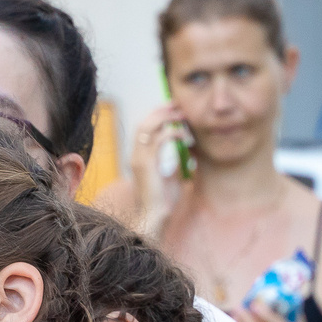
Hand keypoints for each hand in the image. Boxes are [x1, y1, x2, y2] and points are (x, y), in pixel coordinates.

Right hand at [125, 103, 187, 236]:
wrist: (154, 217)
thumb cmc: (163, 201)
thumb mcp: (171, 176)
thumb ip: (174, 162)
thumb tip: (186, 151)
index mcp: (139, 156)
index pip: (144, 128)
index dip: (157, 115)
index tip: (174, 109)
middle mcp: (136, 155)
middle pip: (144, 122)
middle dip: (161, 111)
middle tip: (178, 105)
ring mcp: (138, 159)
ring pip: (147, 127)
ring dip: (165, 118)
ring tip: (181, 115)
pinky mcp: (146, 165)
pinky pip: (158, 140)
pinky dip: (171, 133)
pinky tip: (183, 135)